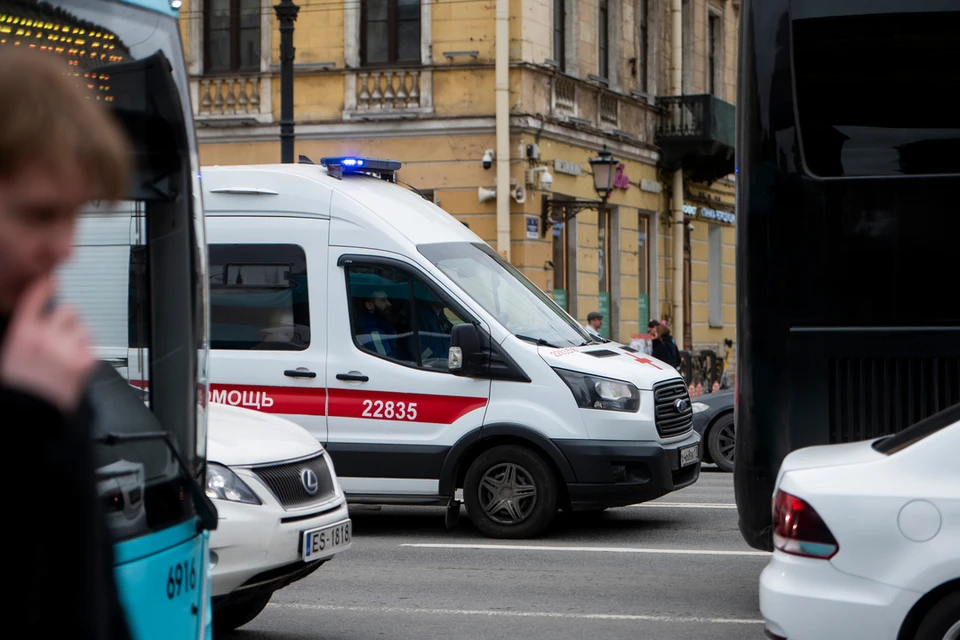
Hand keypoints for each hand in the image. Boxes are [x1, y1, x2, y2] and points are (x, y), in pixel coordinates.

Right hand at [0, 278, 94, 412]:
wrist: (27, 415)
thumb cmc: (17, 387)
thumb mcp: (8, 354)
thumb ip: (23, 333)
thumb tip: (34, 322)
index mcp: (22, 333)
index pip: (37, 297)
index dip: (46, 285)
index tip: (52, 280)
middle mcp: (46, 337)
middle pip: (68, 310)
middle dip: (66, 319)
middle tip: (62, 331)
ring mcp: (67, 349)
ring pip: (84, 327)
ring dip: (78, 334)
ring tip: (68, 349)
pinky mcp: (83, 363)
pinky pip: (92, 345)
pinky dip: (86, 350)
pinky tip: (75, 360)